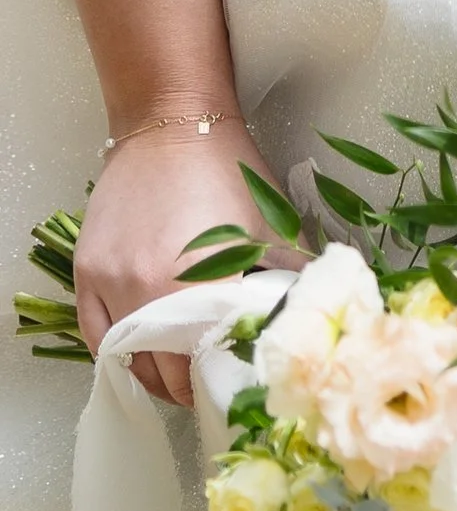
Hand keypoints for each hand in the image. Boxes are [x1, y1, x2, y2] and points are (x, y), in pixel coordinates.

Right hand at [76, 124, 267, 406]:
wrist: (172, 122)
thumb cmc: (227, 169)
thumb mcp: (271, 226)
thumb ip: (292, 277)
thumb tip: (315, 316)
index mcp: (198, 283)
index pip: (206, 364)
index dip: (220, 384)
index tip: (235, 388)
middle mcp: (147, 290)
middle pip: (166, 370)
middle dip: (190, 386)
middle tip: (210, 388)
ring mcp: (111, 282)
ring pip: (128, 360)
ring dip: (153, 377)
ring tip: (179, 379)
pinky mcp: (87, 271)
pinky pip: (96, 334)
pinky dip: (118, 355)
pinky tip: (141, 359)